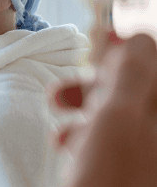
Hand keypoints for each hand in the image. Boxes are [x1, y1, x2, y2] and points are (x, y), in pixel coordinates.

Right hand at [51, 33, 156, 186]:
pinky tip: (67, 141)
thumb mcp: (117, 118)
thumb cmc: (112, 181)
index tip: (100, 47)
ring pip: (121, 109)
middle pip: (138, 84)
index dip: (127, 49)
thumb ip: (128, 71)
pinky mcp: (131, 167)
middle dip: (100, 78)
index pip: (154, 60)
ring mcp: (147, 151)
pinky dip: (87, 131)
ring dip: (87, 104)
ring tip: (60, 111)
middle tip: (75, 81)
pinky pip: (112, 136)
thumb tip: (132, 36)